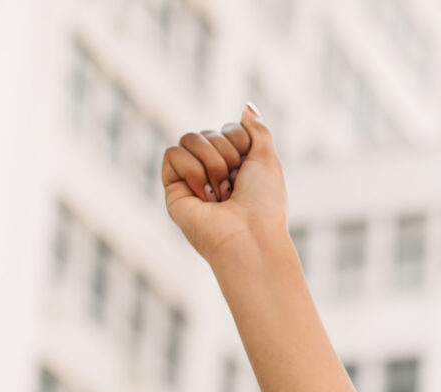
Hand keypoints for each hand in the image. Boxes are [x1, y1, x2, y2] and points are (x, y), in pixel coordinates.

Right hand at [162, 105, 286, 265]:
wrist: (248, 236)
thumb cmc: (263, 203)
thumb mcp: (268, 158)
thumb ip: (257, 130)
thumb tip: (247, 108)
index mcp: (236, 165)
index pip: (227, 129)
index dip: (239, 142)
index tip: (248, 167)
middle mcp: (213, 171)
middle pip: (208, 132)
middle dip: (225, 154)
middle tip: (234, 185)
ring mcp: (192, 180)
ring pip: (189, 139)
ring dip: (211, 163)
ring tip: (220, 194)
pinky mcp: (174, 189)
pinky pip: (172, 154)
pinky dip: (191, 170)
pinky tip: (204, 196)